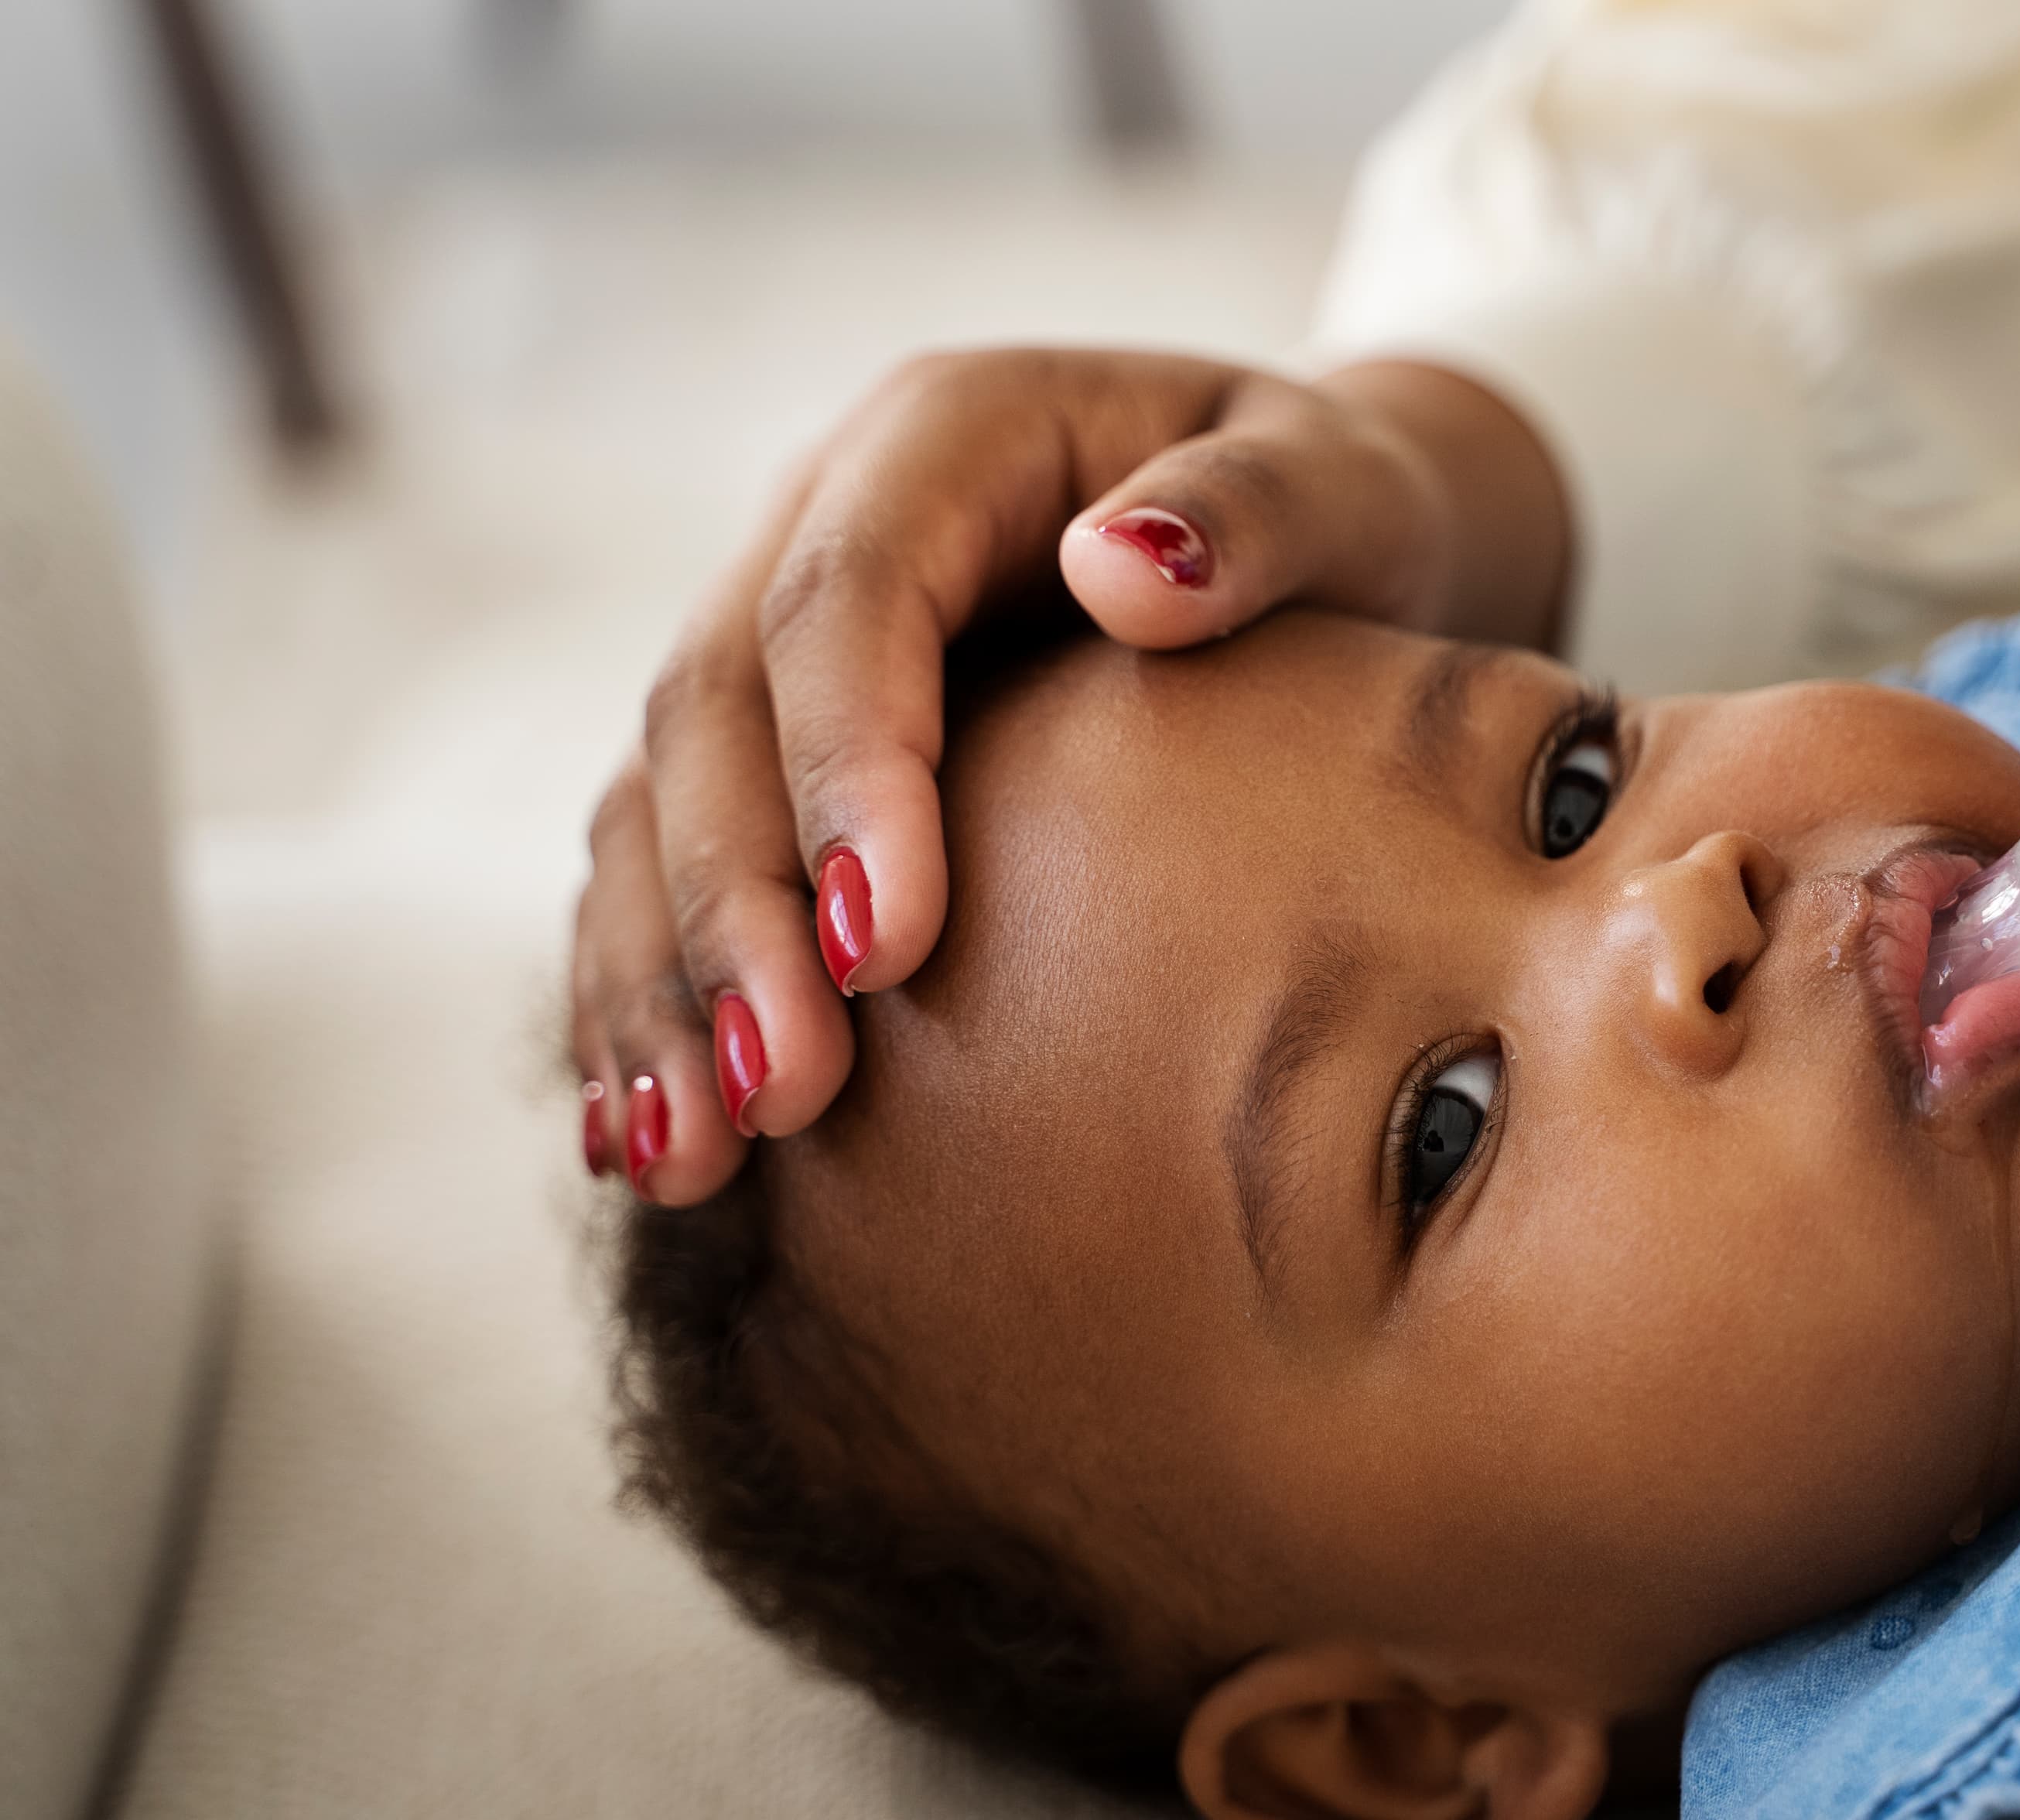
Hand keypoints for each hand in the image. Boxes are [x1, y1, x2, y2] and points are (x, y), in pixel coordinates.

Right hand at [572, 349, 1566, 1200]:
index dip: (845, 769)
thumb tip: (1130, 568)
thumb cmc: (1344, 515)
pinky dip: (651, 998)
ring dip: (660, 983)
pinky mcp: (774, 753)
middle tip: (782, 1091)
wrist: (1324, 548)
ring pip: (660, 804)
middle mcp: (824, 526)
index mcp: (947, 439)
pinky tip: (657, 1137)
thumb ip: (1259, 511)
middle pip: (718, 711)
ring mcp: (779, 642)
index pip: (847, 598)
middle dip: (735, 912)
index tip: (885, 946)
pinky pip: (669, 869)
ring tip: (687, 1156)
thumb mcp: (1342, 485)